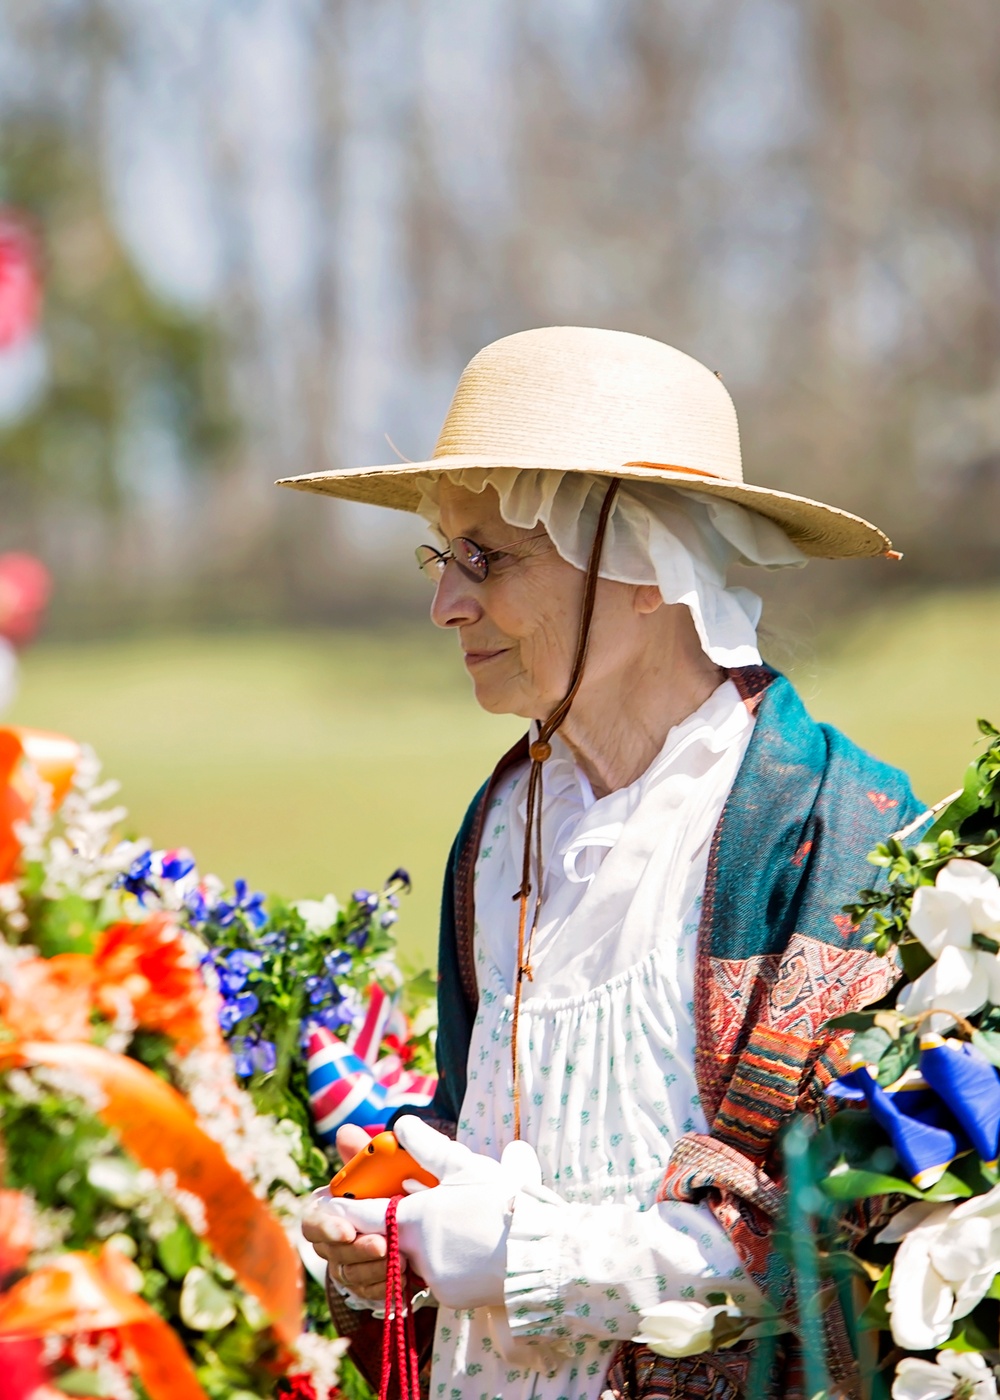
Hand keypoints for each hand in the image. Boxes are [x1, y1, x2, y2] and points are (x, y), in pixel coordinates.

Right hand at [300, 1124, 388, 1302]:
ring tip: (402, 1259)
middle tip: (383, 1246)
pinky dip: (384, 1288)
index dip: (325, 1227)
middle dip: (357, 1251)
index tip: (347, 1230)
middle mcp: (333, 1240)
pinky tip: (404, 1279)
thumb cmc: (397, 1187)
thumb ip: (363, 1154)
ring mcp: (348, 1266)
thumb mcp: (384, 1169)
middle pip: (332, 1253)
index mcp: (330, 1209)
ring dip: (374, 1270)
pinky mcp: (367, 1287)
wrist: (426, 1218)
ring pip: (350, 1276)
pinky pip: (368, 1295)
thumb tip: (346, 1132)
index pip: (311, 1222)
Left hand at [323, 1116, 543, 1309]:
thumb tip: (402, 1123)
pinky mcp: (451, 1298)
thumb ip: (427, 1147)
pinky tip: (470, 1249)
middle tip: (419, 1209)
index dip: (348, 1208)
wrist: (539, 1249)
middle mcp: (415, 1253)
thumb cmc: (501, 1201)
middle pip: (391, 1238)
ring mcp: (432, 1279)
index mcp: (413, 1218)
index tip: (335, 1203)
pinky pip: (438, 1280)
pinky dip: (447, 1265)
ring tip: (455, 1226)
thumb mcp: (463, 1166)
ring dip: (424, 1245)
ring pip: (415, 1260)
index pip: (364, 1215)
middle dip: (397, 1224)